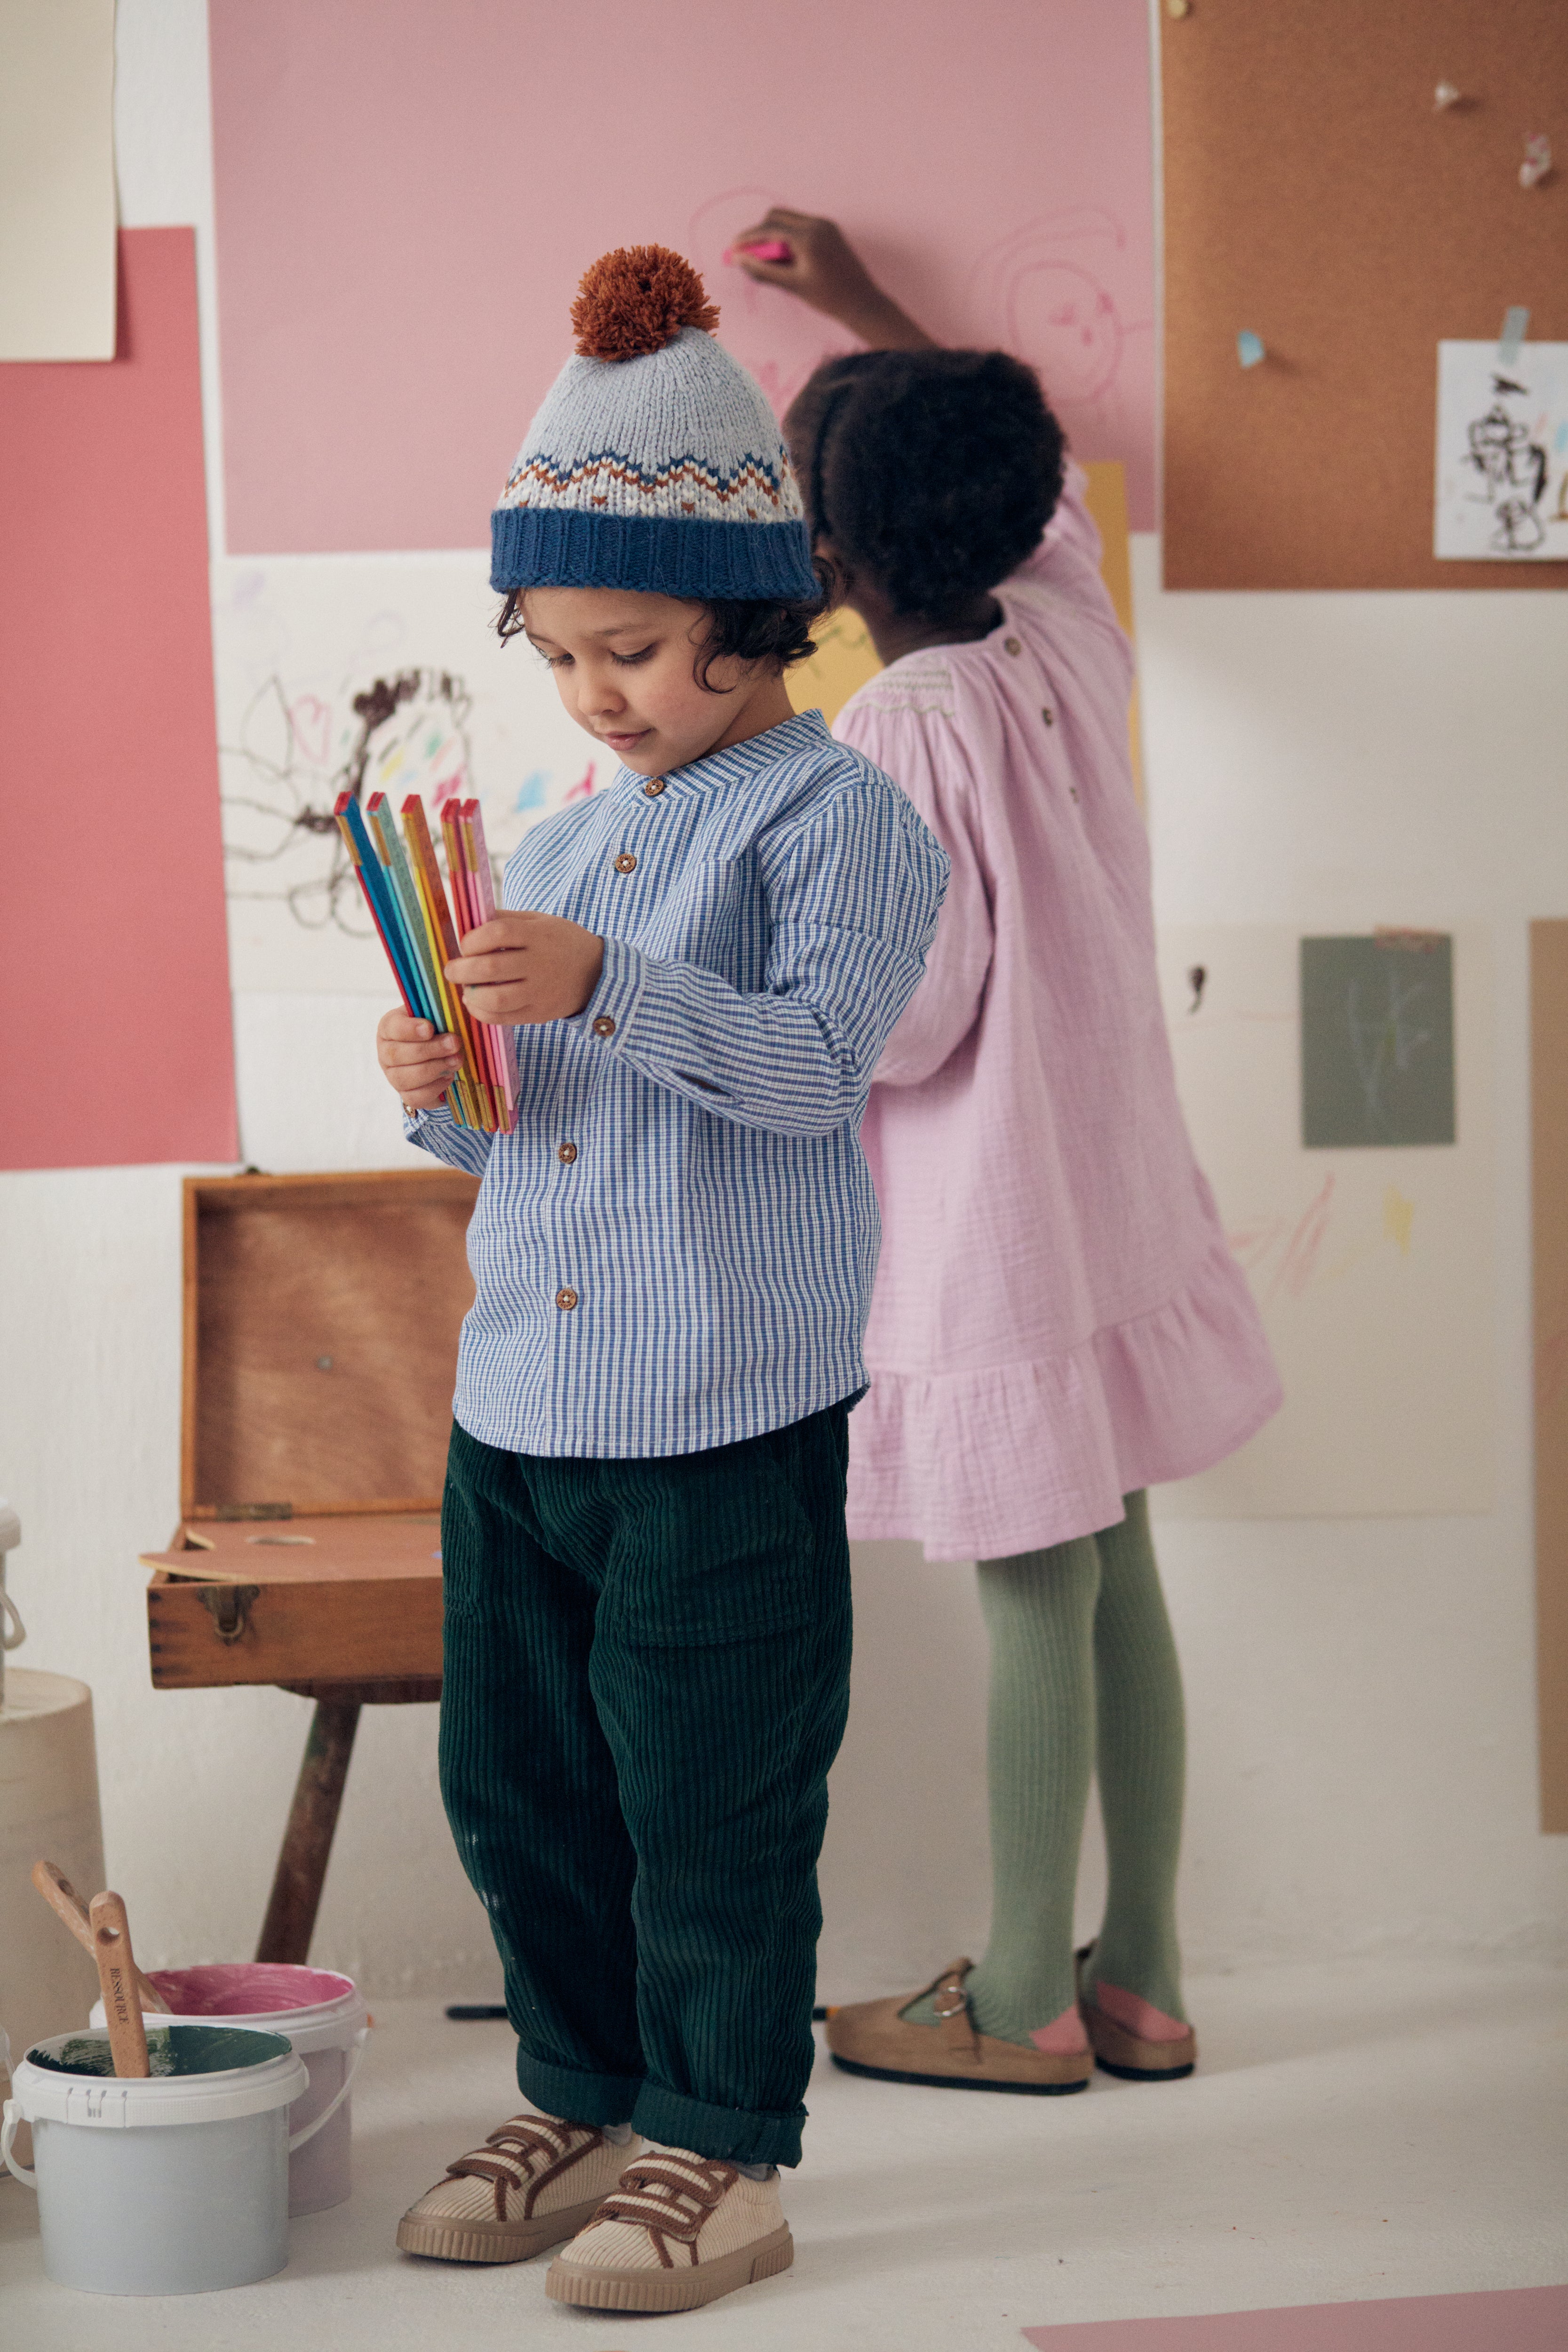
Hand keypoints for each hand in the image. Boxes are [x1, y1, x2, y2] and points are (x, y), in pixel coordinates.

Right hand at [378, 1009, 460, 1110]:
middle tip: (454, 1043)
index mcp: (389, 1027)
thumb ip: (440, 1005)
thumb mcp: (437, 1013)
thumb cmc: (438, 1028)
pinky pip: (415, 1097)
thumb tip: (458, 994)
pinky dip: (435, 1087)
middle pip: (397, 1055)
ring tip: (457, 1060)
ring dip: (434, 1069)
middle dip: (430, 1050)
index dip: (409, 1029)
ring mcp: (393, 1075)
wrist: (440, 1055)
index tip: (430, 1028)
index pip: (391, 1027)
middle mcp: (386, 1052)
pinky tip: (449, 1075)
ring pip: (404, 1077)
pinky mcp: (406, 1094)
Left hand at [445, 911, 604, 1025]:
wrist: (597, 974)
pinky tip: (475, 1003)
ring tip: (465, 988)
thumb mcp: (539, 921)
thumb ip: (506, 920)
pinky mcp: (540, 1013)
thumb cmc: (560, 942)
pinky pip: (504, 1018)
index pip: (497, 934)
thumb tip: (467, 924)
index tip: (465, 945)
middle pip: (491, 967)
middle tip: (451, 970)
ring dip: (471, 994)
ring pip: (497, 997)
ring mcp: (541, 991)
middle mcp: (540, 963)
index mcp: (538, 935)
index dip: (472, 940)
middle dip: (461, 970)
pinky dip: (482, 1013)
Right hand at [730, 209, 936, 349]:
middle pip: (776, 216)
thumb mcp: (792, 286)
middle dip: (759, 232)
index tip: (733, 249)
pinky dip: (788, 236)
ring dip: (773, 234)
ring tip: (769, 260)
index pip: (769, 228)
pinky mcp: (831, 230)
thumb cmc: (828, 298)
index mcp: (808, 237)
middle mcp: (817, 224)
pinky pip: (801, 226)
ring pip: (788, 219)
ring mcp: (826, 225)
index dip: (748, 238)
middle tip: (749, 254)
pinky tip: (786, 258)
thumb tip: (739, 259)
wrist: (863, 302)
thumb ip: (763, 271)